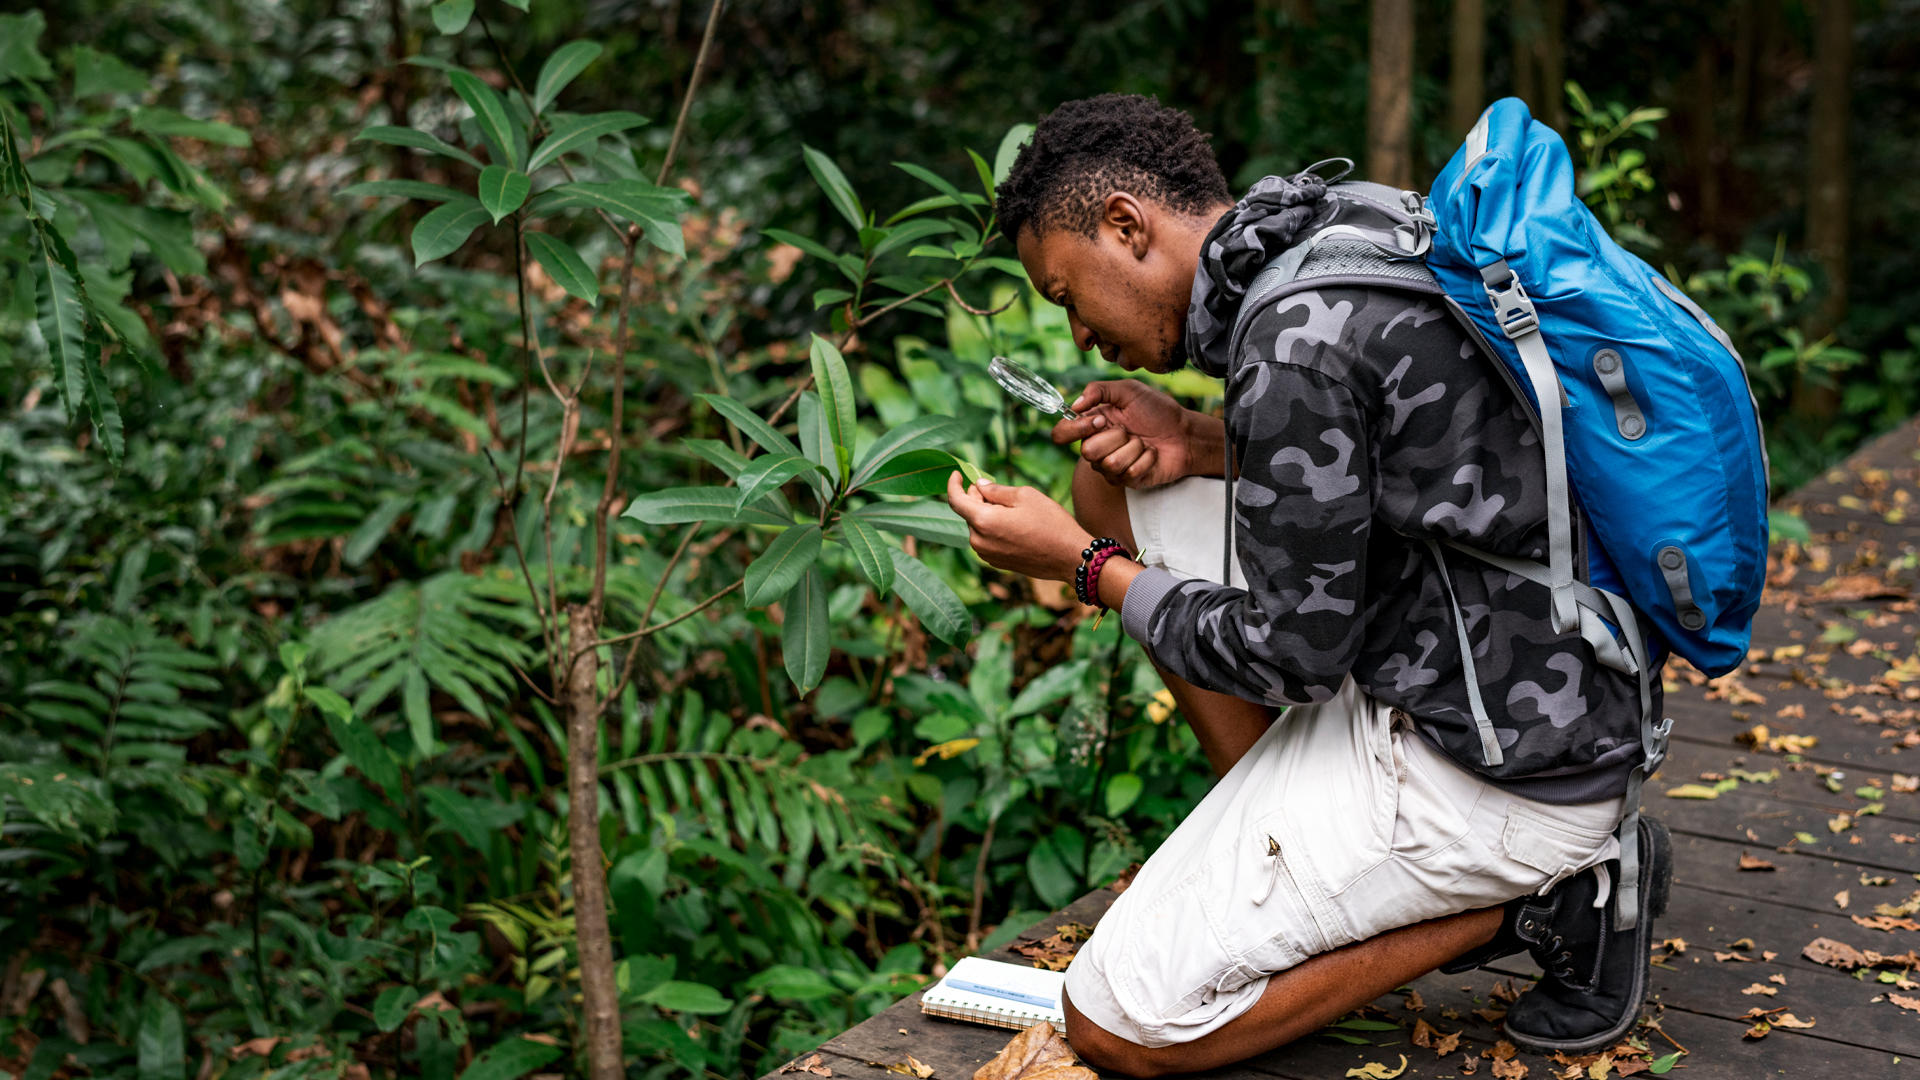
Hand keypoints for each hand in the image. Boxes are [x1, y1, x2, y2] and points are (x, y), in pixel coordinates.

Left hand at [945, 472, 1092, 581]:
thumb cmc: (1051, 523)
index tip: (957, 474)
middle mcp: (979, 541)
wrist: (1069, 557)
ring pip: (977, 526)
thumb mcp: (1025, 496)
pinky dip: (992, 528)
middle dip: (976, 497)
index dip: (953, 484)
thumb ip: (996, 490)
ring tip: (1011, 508)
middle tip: (995, 488)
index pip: (956, 500)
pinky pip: (986, 539)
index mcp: (984, 521)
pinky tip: (1013, 524)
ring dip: (985, 513)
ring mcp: (987, 555)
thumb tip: (979, 485)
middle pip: (968, 512)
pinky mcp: (996, 563)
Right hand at [1050, 380, 1210, 488]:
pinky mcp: (1127, 480)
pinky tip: (1152, 454)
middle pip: (1087, 452)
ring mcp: (1110, 466)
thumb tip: (1074, 405)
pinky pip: (1128, 473)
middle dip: (1115, 437)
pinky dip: (1146, 459)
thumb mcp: (1128, 390)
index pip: (1062, 434)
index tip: (1100, 420)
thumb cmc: (1157, 410)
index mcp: (1091, 425)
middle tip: (1130, 430)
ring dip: (1134, 448)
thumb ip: (1098, 390)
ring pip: (1110, 463)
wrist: (1184, 432)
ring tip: (1143, 441)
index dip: (1076, 429)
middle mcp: (1096, 447)